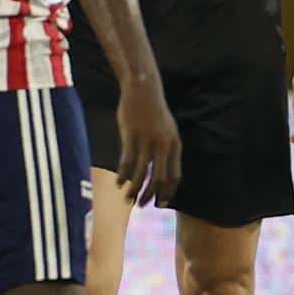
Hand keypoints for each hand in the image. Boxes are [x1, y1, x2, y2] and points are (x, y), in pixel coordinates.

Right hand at [113, 78, 181, 207]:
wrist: (143, 89)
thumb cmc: (153, 111)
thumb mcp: (166, 130)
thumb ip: (165, 149)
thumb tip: (159, 170)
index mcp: (175, 144)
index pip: (174, 175)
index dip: (168, 192)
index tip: (160, 203)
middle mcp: (163, 145)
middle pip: (159, 178)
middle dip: (151, 195)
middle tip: (142, 205)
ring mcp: (147, 140)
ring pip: (141, 173)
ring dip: (134, 189)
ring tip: (128, 199)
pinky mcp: (131, 136)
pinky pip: (127, 161)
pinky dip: (122, 174)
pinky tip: (118, 182)